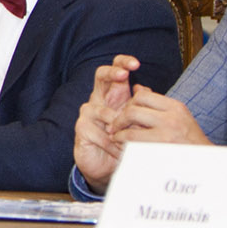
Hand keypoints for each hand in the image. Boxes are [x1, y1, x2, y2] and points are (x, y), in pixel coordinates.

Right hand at [73, 54, 143, 190]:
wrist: (106, 165)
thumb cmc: (123, 140)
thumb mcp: (135, 122)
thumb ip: (140, 107)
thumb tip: (144, 89)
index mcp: (113, 94)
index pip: (116, 70)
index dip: (123, 62)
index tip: (136, 64)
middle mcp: (99, 99)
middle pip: (100, 75)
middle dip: (112, 72)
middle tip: (124, 74)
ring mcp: (88, 113)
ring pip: (103, 111)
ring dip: (120, 127)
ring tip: (131, 141)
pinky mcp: (81, 128)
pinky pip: (101, 133)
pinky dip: (114, 145)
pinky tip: (121, 152)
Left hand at [105, 87, 210, 146]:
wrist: (207, 163)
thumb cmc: (190, 139)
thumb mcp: (178, 115)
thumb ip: (157, 103)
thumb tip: (138, 87)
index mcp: (175, 107)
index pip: (142, 96)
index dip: (129, 103)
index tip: (125, 112)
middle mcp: (170, 119)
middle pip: (133, 111)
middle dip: (119, 119)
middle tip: (114, 126)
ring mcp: (166, 137)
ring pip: (131, 131)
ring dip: (119, 135)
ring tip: (116, 138)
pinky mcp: (161, 153)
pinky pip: (135, 149)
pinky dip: (125, 148)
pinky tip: (123, 149)